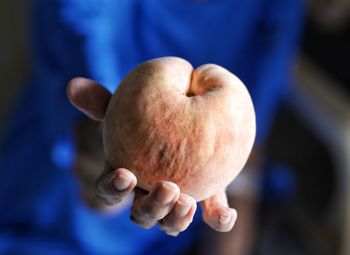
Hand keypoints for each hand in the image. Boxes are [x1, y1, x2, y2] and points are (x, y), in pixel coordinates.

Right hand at [67, 77, 236, 234]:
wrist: (183, 125)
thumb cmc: (146, 120)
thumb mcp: (125, 110)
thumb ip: (103, 102)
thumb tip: (74, 85)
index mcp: (127, 176)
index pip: (110, 190)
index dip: (113, 188)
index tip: (124, 175)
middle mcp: (149, 195)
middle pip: (142, 215)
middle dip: (151, 208)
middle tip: (166, 189)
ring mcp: (178, 200)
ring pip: (171, 222)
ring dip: (177, 218)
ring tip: (187, 202)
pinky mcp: (206, 199)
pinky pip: (211, 216)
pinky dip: (218, 219)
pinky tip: (225, 215)